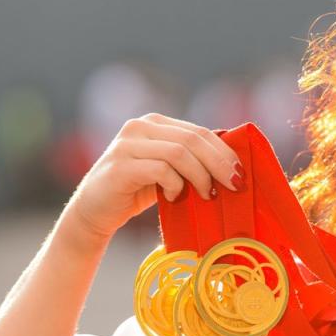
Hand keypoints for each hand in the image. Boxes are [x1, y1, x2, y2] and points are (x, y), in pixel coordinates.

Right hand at [66, 113, 243, 238]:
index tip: (241, 174)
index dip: (224, 151)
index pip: (199, 131)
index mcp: (156, 123)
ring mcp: (127, 144)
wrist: (94, 212)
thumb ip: (191, 161)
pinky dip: (176, 184)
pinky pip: (160, 170)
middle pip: (193, 139)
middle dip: (219, 163)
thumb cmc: (137, 191)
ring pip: (179, 152)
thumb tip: (233, 164)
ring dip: (200, 176)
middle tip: (234, 185)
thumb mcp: (169, 172)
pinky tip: (177, 197)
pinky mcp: (120, 166)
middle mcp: (140, 126)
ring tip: (207, 195)